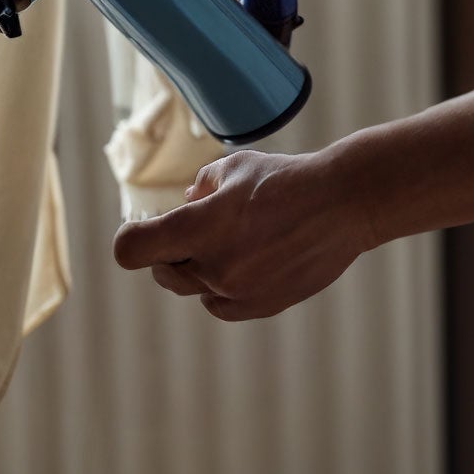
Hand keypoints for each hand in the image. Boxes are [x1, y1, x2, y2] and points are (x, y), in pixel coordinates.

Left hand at [108, 147, 375, 321]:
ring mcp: (237, 291)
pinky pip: (220, 304)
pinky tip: (241, 264)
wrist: (343, 205)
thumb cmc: (287, 179)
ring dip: (197, 269)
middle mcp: (213, 266)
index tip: (140, 228)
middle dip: (167, 251)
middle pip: (162, 271)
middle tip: (190, 230)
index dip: (130, 239)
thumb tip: (186, 203)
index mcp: (199, 227)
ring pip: (193, 288)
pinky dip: (221, 289)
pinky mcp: (260, 305)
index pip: (132, 249)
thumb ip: (201, 187)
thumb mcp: (235, 167)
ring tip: (229, 242)